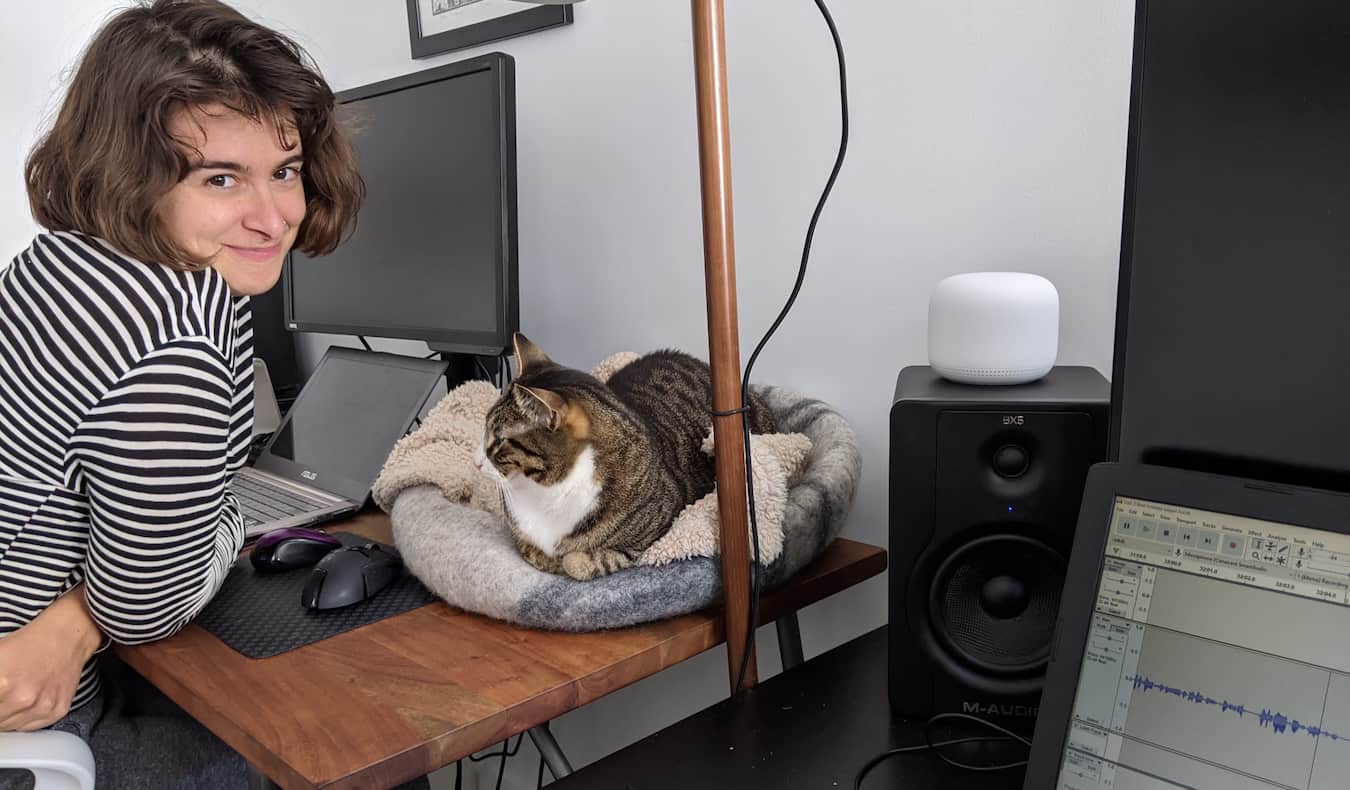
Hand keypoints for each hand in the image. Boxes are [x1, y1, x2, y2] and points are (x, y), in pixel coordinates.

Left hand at [0, 585, 102, 730]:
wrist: (67, 635)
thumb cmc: (28, 641)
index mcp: (2, 683)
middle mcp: (22, 698)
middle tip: (2, 690)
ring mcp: (41, 707)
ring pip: (6, 727)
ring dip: (3, 715)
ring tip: (9, 694)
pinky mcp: (56, 711)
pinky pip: (27, 727)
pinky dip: (21, 717)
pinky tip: (24, 699)